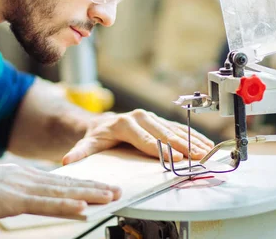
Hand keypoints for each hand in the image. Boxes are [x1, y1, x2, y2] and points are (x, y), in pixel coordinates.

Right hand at [0, 162, 120, 219]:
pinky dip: (65, 206)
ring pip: (63, 192)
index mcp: (26, 175)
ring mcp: (24, 188)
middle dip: (95, 186)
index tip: (102, 185)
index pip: (61, 180)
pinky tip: (81, 207)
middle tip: (118, 189)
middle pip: (68, 183)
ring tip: (109, 197)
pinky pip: (45, 204)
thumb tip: (26, 195)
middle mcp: (29, 178)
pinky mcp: (15, 200)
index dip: (84, 183)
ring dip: (88, 194)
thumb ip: (16, 189)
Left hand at [62, 109, 214, 164]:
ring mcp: (151, 117)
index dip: (162, 150)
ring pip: (175, 130)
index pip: (146, 140)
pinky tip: (206, 145)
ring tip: (208, 152)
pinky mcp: (159, 120)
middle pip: (164, 134)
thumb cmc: (97, 136)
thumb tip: (68, 159)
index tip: (176, 158)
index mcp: (124, 123)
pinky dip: (193, 136)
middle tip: (198, 157)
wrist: (102, 123)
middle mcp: (140, 116)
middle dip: (183, 147)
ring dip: (192, 141)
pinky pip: (179, 128)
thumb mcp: (88, 144)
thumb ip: (80, 152)